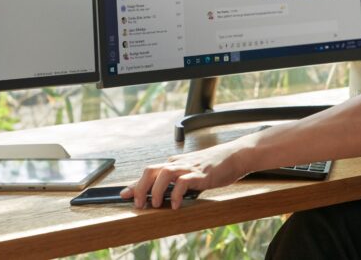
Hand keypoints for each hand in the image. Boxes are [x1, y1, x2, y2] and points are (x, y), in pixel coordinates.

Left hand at [121, 141, 246, 209]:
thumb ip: (179, 180)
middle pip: (151, 170)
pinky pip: (183, 182)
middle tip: (138, 204)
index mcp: (175, 162)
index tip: (124, 195)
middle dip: (140, 188)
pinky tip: (175, 205)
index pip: (150, 172)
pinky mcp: (200, 174)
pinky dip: (176, 194)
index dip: (135, 184)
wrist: (235, 156)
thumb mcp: (193, 171)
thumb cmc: (215, 165)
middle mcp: (178, 163)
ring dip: (155, 191)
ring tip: (154, 205)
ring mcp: (189, 167)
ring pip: (163, 174)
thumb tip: (167, 194)